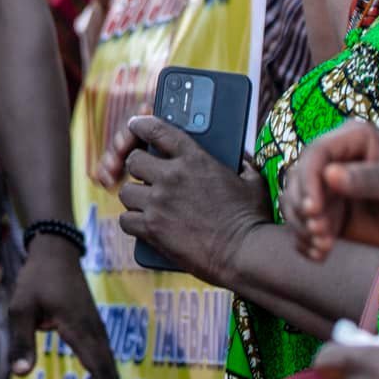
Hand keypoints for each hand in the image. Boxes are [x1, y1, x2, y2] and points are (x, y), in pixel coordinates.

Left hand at [9, 237, 119, 378]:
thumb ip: (21, 340)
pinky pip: (103, 361)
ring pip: (109, 370)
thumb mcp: (21, 308)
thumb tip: (22, 375)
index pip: (98, 367)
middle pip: (109, 374)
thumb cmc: (37, 280)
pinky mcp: (94, 331)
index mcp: (80, 329)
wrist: (56, 253)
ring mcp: (97, 332)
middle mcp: (95, 333)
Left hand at [114, 115, 270, 286]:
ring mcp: (159, 202)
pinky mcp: (152, 228)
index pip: (157, 130)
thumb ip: (242, 165)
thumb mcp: (252, 182)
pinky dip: (132, 222)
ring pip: (126, 191)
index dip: (141, 125)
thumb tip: (238, 160)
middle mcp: (172, 176)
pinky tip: (142, 225)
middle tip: (145, 177)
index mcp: (195, 159)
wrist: (244, 253)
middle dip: (138, 167)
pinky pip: (126, 220)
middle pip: (134, 161)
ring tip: (145, 204)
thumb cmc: (252, 219)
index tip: (134, 125)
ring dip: (135, 197)